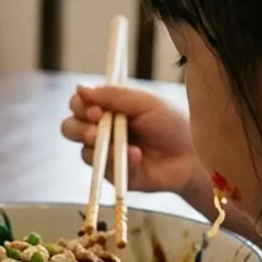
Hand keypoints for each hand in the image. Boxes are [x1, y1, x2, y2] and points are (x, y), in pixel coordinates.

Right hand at [62, 85, 200, 194]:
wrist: (191, 157)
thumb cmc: (172, 125)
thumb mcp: (145, 103)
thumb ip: (114, 96)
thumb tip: (80, 88)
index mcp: (109, 109)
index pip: (79, 104)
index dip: (80, 106)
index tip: (96, 110)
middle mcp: (103, 130)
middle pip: (70, 127)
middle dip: (79, 128)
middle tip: (97, 129)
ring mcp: (106, 153)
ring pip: (82, 150)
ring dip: (99, 146)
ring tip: (121, 145)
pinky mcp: (113, 174)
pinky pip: (102, 169)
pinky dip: (119, 160)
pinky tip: (138, 157)